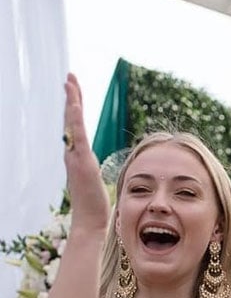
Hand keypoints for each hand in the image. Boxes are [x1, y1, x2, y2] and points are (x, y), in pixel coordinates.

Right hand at [63, 74, 108, 232]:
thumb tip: (94, 168)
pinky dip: (75, 116)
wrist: (90, 221)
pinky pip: (77, 134)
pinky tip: (74, 101)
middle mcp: (73, 154)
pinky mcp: (81, 161)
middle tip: (69, 76)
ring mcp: (75, 156)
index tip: (74, 90)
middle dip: (71, 97)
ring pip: (72, 122)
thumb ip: (92, 171)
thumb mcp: (95, 182)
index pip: (75, 127)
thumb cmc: (95, 206)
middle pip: (71, 119)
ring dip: (72, 100)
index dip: (75, 108)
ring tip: (70, 81)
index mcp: (77, 157)